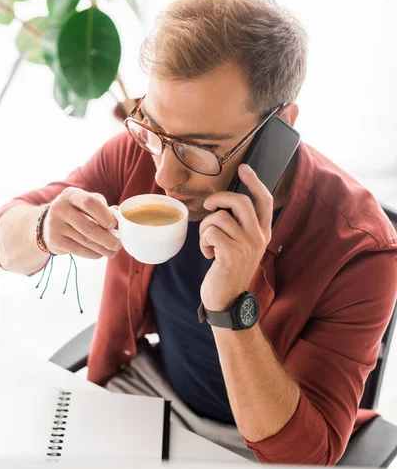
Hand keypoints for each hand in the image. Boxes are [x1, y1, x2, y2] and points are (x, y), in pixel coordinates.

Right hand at [43, 187, 120, 258]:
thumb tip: (120, 216)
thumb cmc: (77, 212)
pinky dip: (93, 254)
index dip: (104, 215)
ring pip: (85, 241)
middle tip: (118, 245)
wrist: (49, 224)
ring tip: (113, 252)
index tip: (113, 224)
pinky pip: (79, 250)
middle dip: (107, 238)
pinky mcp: (54, 240)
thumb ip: (104, 208)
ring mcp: (55, 224)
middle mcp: (60, 207)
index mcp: (71, 194)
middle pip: (88, 227)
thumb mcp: (87, 204)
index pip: (90, 202)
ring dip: (103, 249)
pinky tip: (100, 254)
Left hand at [199, 164, 272, 310]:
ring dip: (206, 228)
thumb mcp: (242, 246)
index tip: (244, 168)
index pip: (265, 200)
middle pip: (240, 201)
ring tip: (209, 243)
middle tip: (209, 207)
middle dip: (219, 199)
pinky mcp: (231, 253)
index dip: (255, 182)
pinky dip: (203, 241)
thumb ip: (240, 226)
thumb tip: (223, 202)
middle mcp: (258, 237)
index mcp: (264, 233)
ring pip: (219, 217)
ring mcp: (246, 245)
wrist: (228, 300)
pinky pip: (210, 231)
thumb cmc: (230, 270)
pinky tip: (208, 254)